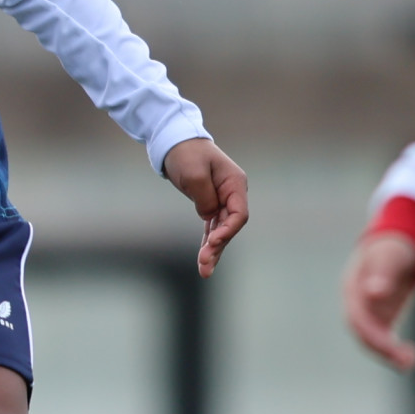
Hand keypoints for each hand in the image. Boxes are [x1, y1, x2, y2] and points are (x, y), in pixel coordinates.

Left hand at [163, 137, 248, 277]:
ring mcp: (222, 199)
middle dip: (218, 246)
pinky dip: (208, 242)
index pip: (239, 214)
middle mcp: (232, 193)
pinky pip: (211, 227)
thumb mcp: (194, 174)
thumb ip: (205, 198)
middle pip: (230, 226)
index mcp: (234, 183)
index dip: (228, 230)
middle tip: (204, 264)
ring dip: (213, 250)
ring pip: (221, 230)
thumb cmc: (186, 154)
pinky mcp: (209, 203)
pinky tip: (204, 260)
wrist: (174, 142)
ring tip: (204, 271)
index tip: (213, 241)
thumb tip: (210, 216)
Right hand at [341, 229, 414, 371]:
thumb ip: (382, 272)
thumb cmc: (393, 247)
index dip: (370, 333)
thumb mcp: (390, 256)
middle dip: (382, 349)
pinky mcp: (381, 320)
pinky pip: (383, 340)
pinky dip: (394, 351)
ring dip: (388, 355)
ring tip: (411, 362)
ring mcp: (368, 313)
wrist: (398, 246)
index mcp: (352, 288)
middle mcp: (356, 304)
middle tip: (407, 360)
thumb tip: (373, 292)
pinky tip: (410, 357)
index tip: (391, 345)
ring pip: (372, 341)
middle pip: (362, 333)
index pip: (356, 317)